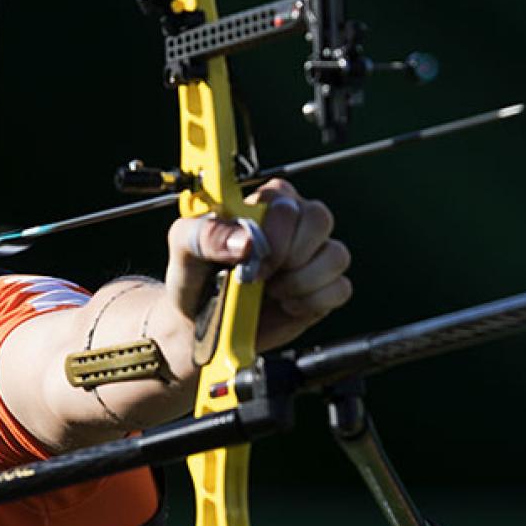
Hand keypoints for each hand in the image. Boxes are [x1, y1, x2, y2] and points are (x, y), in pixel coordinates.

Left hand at [164, 178, 352, 354]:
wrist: (200, 325)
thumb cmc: (195, 279)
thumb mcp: (184, 249)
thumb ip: (205, 234)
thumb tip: (245, 239)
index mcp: (263, 202)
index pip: (286, 199)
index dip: (273, 232)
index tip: (248, 258)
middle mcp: (294, 223)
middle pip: (320, 219)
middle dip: (289, 256)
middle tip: (260, 276)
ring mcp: (312, 256)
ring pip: (336, 255)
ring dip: (301, 281)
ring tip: (273, 291)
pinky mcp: (324, 288)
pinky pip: (341, 288)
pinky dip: (312, 302)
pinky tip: (288, 304)